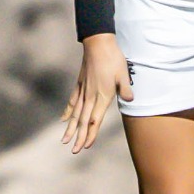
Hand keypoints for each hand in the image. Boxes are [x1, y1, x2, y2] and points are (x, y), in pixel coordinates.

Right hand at [61, 33, 132, 153]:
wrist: (98, 43)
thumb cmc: (113, 58)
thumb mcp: (123, 74)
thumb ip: (125, 88)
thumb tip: (130, 100)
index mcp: (102, 96)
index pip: (95, 120)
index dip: (90, 134)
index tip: (86, 146)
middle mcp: (90, 96)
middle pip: (83, 120)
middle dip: (79, 137)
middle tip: (73, 151)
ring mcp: (83, 90)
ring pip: (75, 114)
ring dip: (70, 128)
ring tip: (64, 140)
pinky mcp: (80, 84)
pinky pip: (72, 101)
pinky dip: (68, 112)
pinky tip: (63, 120)